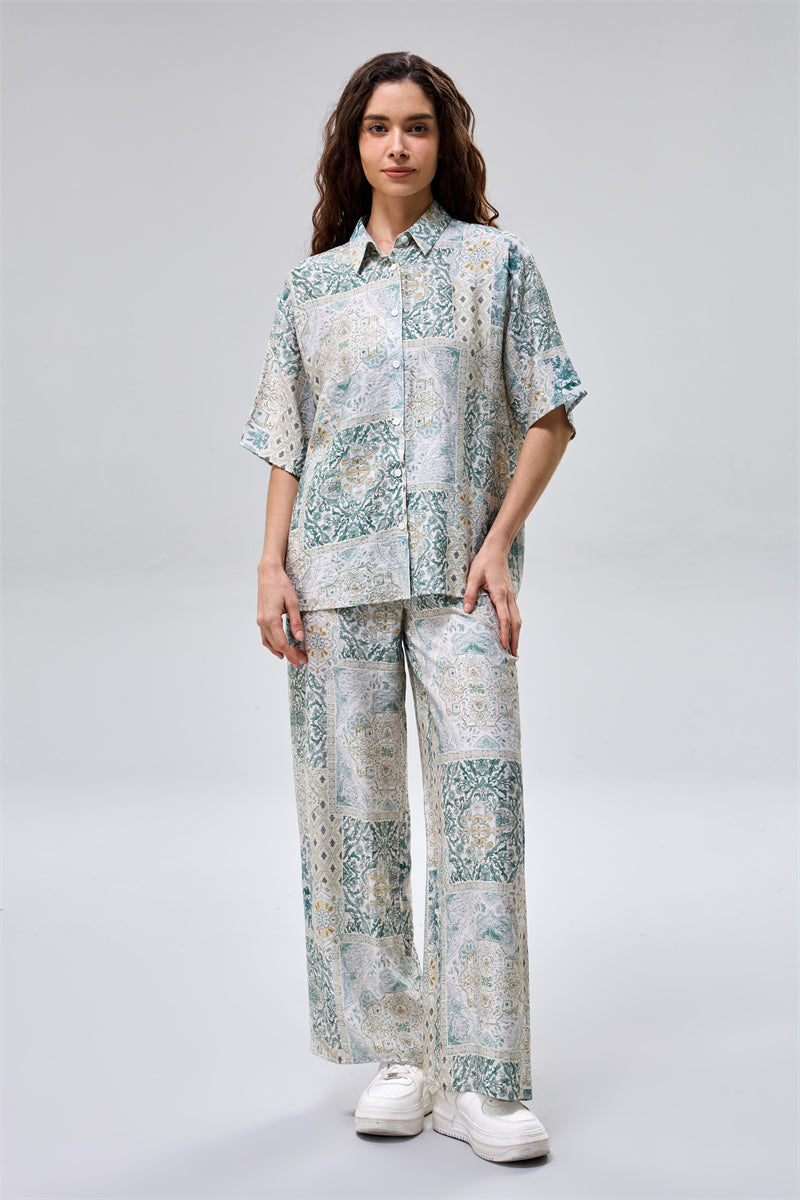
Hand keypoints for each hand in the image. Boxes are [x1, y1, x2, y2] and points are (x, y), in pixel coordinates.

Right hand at [256, 560, 307, 666]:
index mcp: (271, 619)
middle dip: (289, 654)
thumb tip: (299, 638)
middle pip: (276, 645)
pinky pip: (265, 636)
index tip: (300, 660)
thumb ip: (296, 621)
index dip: (292, 654)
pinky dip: (272, 645)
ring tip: (292, 657)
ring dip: (280, 651)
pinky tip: (279, 649)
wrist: (268, 574)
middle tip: (301, 660)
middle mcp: (263, 622)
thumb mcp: (293, 602)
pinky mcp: (260, 618)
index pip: (282, 643)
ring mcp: (260, 621)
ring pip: (269, 643)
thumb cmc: (281, 585)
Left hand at [462, 540, 521, 656]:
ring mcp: (511, 595)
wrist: (497, 549)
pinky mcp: (509, 594)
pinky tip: (511, 630)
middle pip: (516, 622)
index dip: (504, 633)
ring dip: (517, 633)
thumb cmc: (485, 561)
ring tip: (514, 647)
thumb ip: (470, 594)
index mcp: (499, 594)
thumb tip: (467, 611)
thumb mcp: (473, 576)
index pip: (504, 618)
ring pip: (517, 618)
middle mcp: (508, 596)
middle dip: (515, 639)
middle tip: (513, 654)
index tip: (504, 646)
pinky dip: (515, 624)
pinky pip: (515, 612)